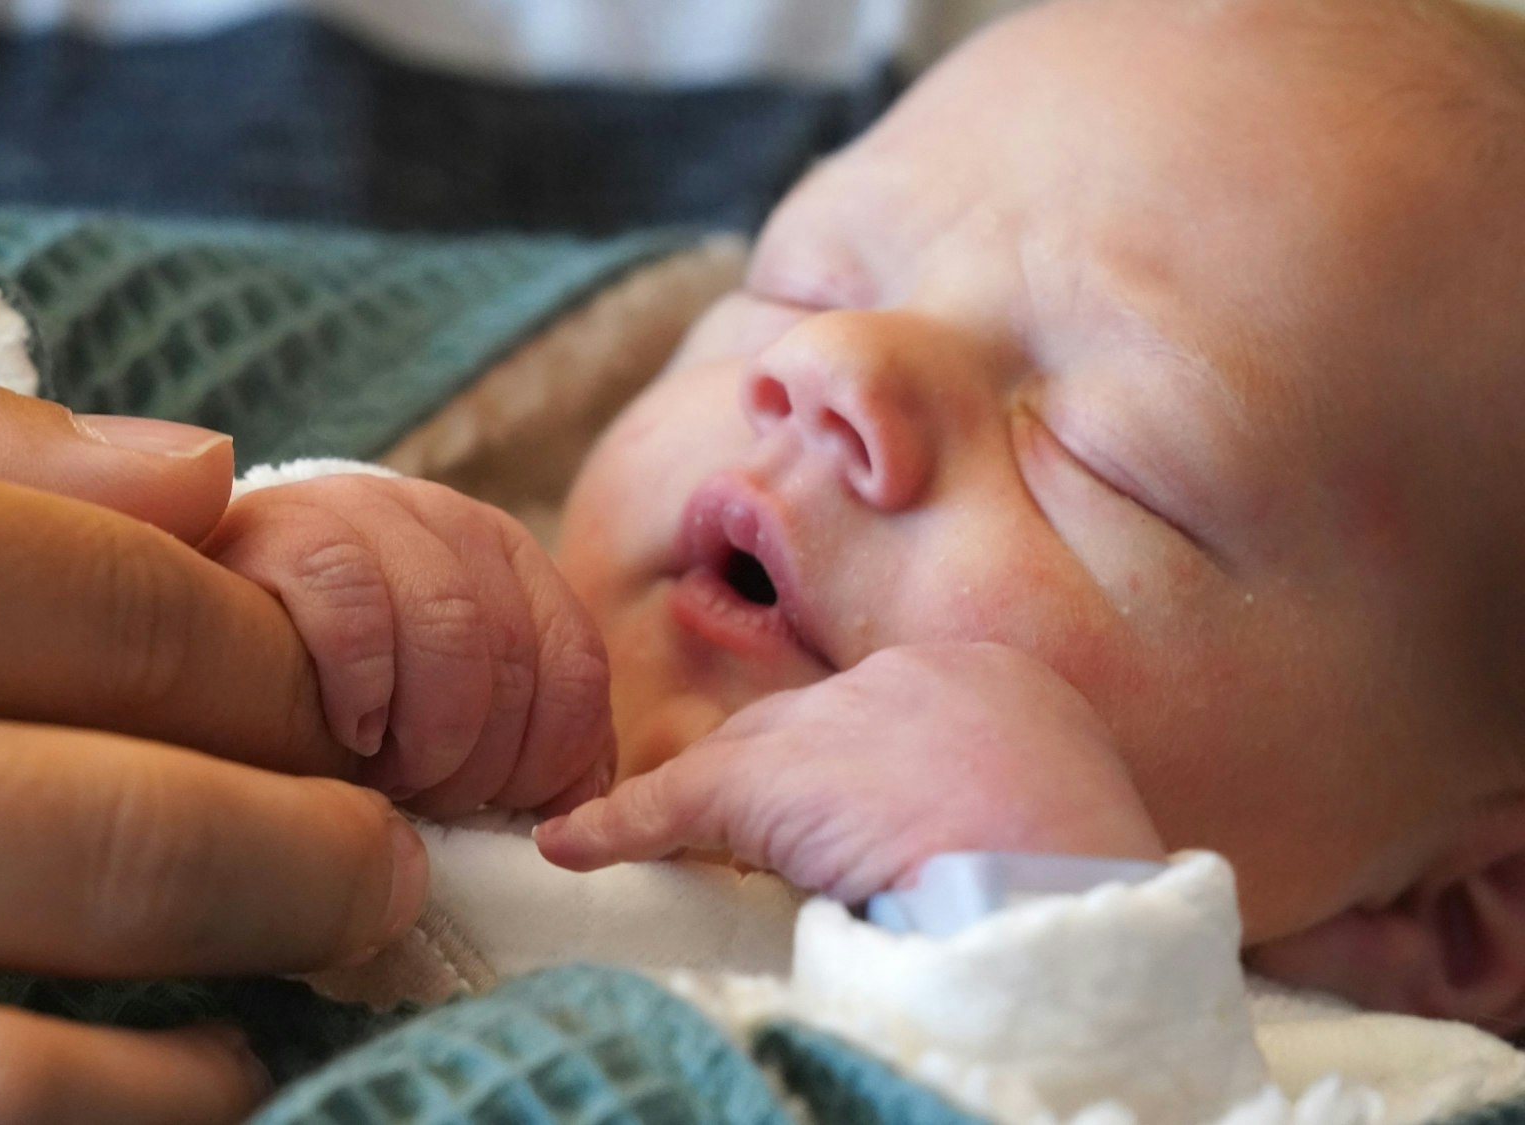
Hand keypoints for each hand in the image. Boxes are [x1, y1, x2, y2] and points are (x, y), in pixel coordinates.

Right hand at [0, 359, 426, 1123]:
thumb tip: (218, 487)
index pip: (137, 614)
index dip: (287, 665)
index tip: (333, 696)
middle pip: (133, 818)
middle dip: (317, 841)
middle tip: (378, 847)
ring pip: (37, 1052)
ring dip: (235, 1014)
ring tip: (313, 967)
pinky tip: (164, 1081)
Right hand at [204, 474, 614, 817]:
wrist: (187, 607)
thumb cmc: (326, 683)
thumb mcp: (436, 699)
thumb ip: (515, 741)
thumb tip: (574, 818)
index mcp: (506, 559)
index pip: (578, 669)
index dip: (552, 763)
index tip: (501, 813)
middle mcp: (448, 519)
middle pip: (516, 662)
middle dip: (479, 763)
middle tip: (427, 802)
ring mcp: (366, 512)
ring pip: (453, 635)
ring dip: (427, 738)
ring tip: (384, 775)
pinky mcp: (285, 528)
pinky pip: (357, 612)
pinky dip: (361, 690)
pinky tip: (341, 730)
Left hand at [535, 643, 1164, 902]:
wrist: (1063, 904)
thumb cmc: (1084, 889)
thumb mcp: (1060, 825)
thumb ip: (998, 810)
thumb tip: (958, 851)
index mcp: (999, 683)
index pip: (889, 719)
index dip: (858, 775)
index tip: (855, 818)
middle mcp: (909, 678)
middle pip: (808, 731)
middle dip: (783, 787)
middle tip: (776, 842)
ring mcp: (833, 723)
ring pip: (744, 766)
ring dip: (705, 812)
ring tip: (666, 848)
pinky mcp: (766, 781)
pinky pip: (677, 804)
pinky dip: (625, 826)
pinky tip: (578, 845)